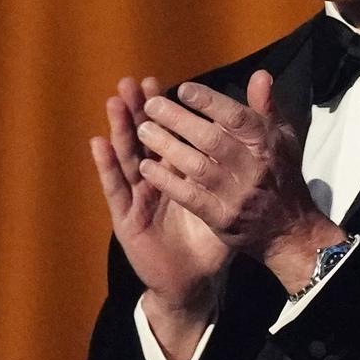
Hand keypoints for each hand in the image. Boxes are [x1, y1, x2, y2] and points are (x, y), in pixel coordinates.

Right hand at [92, 77, 230, 311]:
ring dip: (120, 128)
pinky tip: (98, 143)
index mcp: (179, 172)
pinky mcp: (126, 217)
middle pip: (145, 139)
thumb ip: (240, 169)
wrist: (195, 279)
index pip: (171, 134)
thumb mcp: (230, 199)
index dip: (166, 110)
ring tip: (115, 100)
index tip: (162, 82)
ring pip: (128, 157)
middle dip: (139, 110)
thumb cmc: (211, 238)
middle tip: (134, 81)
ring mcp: (138, 196)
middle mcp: (155, 180)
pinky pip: (115, 188)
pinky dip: (106, 165)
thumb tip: (261, 138)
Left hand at [134, 69, 343, 291]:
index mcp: (268, 145)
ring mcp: (236, 195)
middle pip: (211, 140)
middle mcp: (254, 168)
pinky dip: (167, 181)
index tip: (182, 89)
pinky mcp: (222, 219)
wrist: (289, 229)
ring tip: (143, 130)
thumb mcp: (283, 139)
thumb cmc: (281, 175)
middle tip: (150, 106)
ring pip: (196, 167)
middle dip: (179, 120)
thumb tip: (260, 75)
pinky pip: (189, 197)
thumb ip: (267, 108)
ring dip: (167, 147)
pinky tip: (146, 168)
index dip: (209, 102)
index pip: (237, 118)